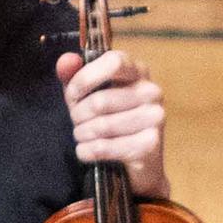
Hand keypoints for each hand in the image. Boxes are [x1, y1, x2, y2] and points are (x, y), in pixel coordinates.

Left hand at [54, 44, 167, 187]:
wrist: (136, 160)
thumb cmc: (109, 119)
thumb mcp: (87, 94)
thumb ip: (74, 75)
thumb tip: (66, 61)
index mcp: (137, 72)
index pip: (113, 62)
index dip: (85, 78)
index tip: (73, 94)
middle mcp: (152, 91)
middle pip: (100, 101)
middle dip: (78, 115)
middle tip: (78, 122)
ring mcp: (156, 118)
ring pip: (101, 126)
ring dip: (82, 134)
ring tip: (83, 136)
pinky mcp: (151, 144)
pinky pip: (105, 147)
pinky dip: (87, 151)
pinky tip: (87, 151)